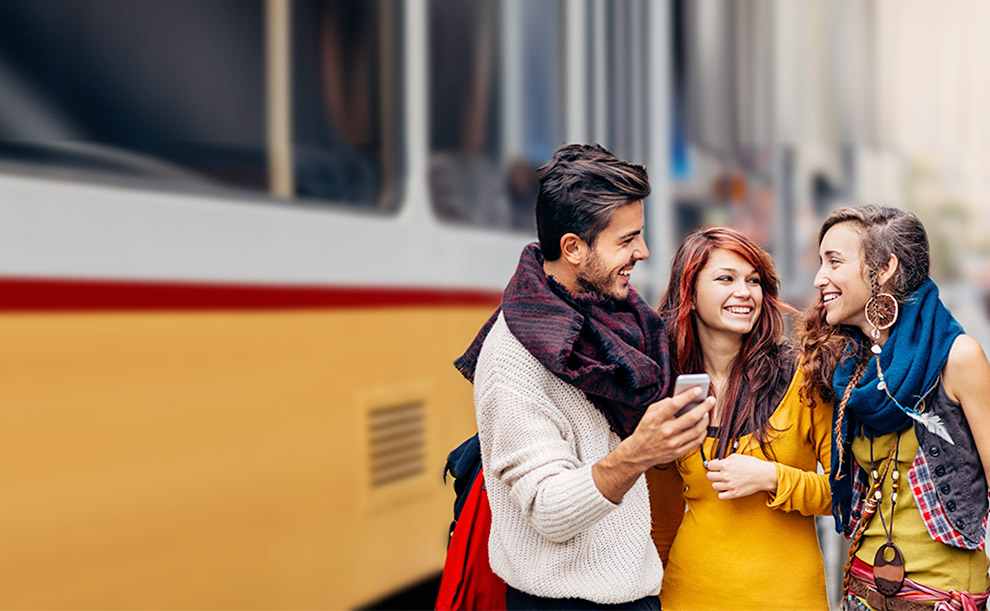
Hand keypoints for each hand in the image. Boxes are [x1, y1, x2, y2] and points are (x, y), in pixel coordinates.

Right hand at [591, 387, 712, 503]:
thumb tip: (679, 397)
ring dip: (705, 420)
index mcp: (657, 419)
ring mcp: (673, 443)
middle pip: (690, 417)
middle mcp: (666, 431)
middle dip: (704, 406)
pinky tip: (703, 427)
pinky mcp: (678, 452)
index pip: (675, 404)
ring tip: (707, 413)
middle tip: (711, 400)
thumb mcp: (649, 413)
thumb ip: (662, 403)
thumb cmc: (645, 430)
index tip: (699, 389)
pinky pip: (696, 442)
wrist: (639, 453)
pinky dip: (702, 433)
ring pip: (697, 430)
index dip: (688, 395)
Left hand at [705, 454, 777, 499]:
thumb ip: (725, 459)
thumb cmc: (752, 464)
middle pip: (709, 476)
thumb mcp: (737, 457)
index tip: (715, 467)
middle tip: (719, 474)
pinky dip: (722, 493)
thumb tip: (717, 463)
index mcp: (726, 465)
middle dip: (713, 474)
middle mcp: (726, 475)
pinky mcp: (734, 493)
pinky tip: (726, 489)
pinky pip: (721, 496)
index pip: (709, 465)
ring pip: (714, 486)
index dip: (712, 466)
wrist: (763, 475)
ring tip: (724, 481)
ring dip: (718, 483)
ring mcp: (730, 485)